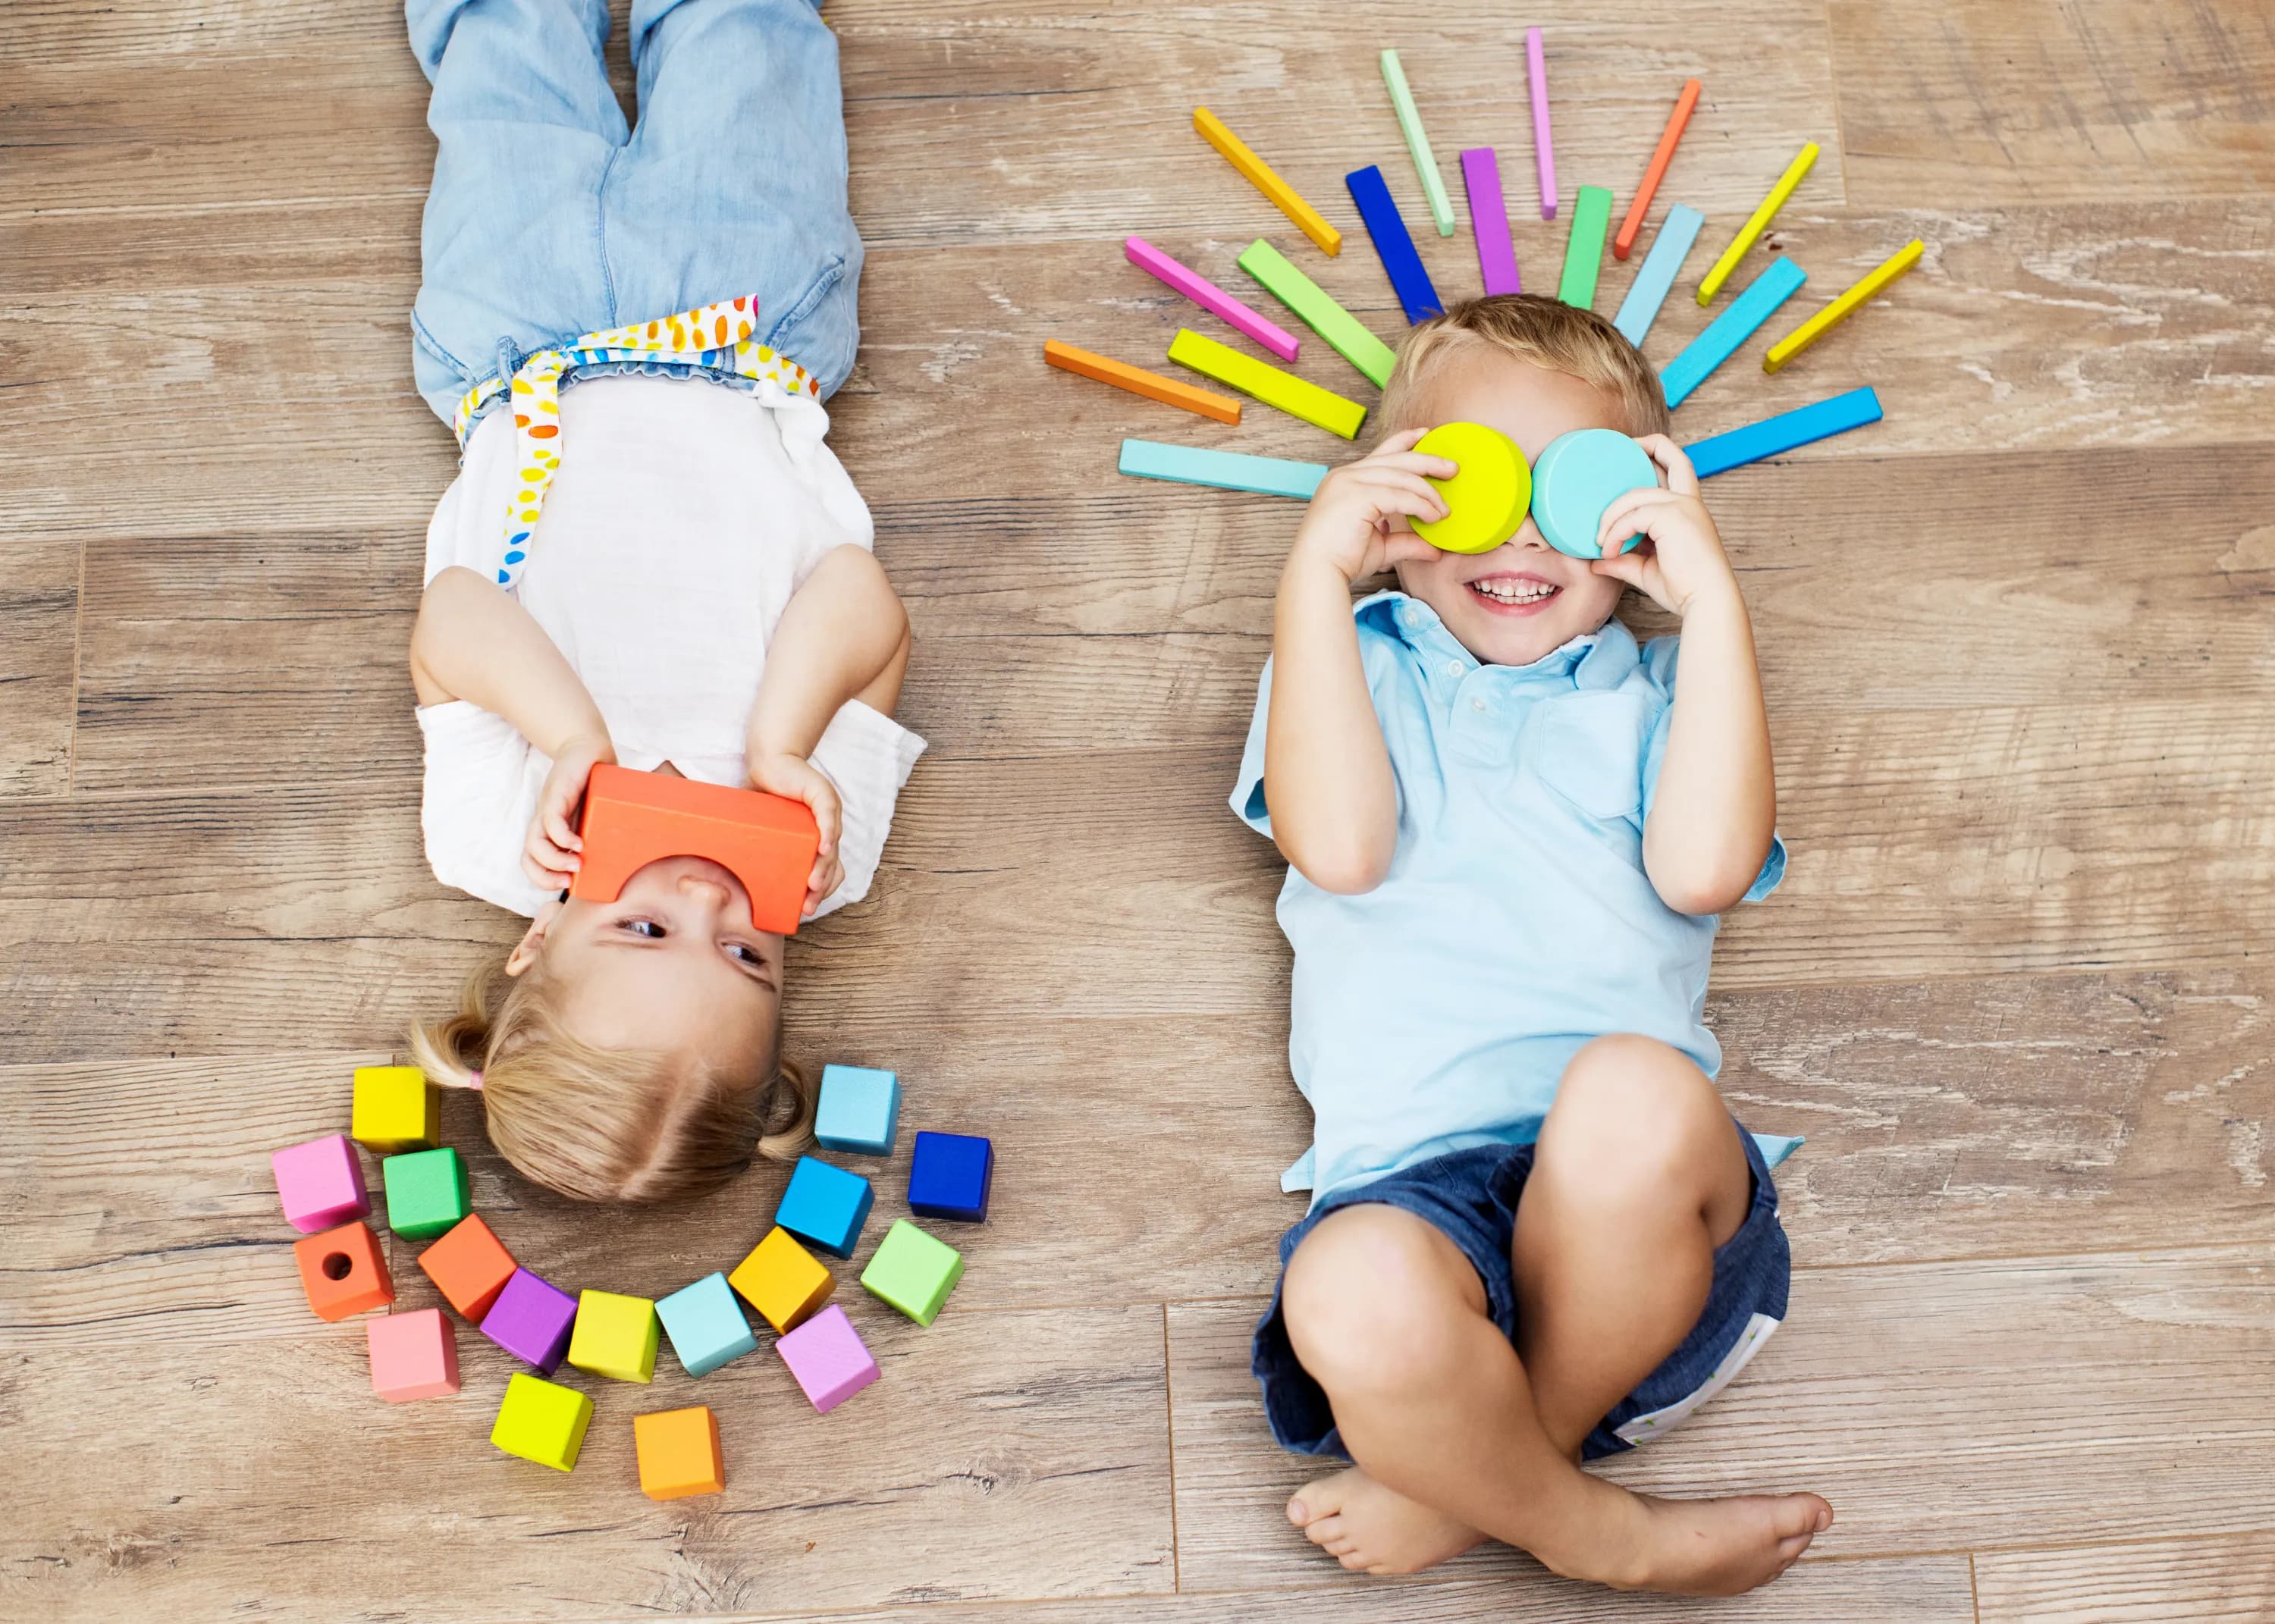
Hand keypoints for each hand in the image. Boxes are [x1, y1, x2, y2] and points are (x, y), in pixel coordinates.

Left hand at [523, 730, 613, 888]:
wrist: (587, 749)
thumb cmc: (595, 785)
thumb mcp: (597, 816)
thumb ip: (603, 834)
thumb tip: (627, 859)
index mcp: (552, 832)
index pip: (533, 862)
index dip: (543, 879)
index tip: (568, 883)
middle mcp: (545, 823)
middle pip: (529, 858)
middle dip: (545, 877)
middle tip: (570, 879)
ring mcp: (549, 809)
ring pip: (534, 844)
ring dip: (554, 861)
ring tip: (578, 863)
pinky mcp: (556, 795)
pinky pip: (551, 821)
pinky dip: (562, 838)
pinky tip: (580, 843)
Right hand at [748, 751, 844, 918]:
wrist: (768, 761)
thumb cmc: (763, 797)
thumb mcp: (762, 830)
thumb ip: (753, 848)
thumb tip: (722, 876)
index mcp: (815, 841)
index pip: (827, 872)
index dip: (820, 891)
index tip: (805, 909)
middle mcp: (826, 829)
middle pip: (831, 865)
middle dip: (821, 888)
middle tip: (808, 907)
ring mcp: (827, 813)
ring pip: (831, 846)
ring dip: (823, 867)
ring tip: (812, 885)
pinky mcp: (822, 795)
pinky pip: (828, 818)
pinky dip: (828, 833)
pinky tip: (823, 849)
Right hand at [1289, 428, 1457, 583]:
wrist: (1317, 572)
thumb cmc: (1341, 560)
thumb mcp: (1381, 545)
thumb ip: (1406, 541)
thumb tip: (1435, 550)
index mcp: (1346, 480)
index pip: (1380, 453)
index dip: (1404, 441)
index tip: (1425, 434)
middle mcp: (1346, 475)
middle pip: (1396, 459)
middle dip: (1428, 461)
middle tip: (1453, 468)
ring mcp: (1350, 482)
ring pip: (1402, 477)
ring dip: (1428, 492)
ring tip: (1444, 510)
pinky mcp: (1358, 495)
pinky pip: (1400, 495)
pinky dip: (1421, 505)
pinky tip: (1433, 518)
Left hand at [1589, 435, 1742, 617]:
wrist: (1706, 602)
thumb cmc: (1684, 589)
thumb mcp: (1646, 571)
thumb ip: (1624, 561)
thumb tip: (1596, 562)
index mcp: (1688, 509)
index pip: (1677, 466)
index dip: (1656, 451)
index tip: (1630, 451)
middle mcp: (1689, 502)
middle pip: (1670, 455)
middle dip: (1642, 446)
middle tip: (1610, 464)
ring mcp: (1683, 506)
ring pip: (1635, 495)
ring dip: (1611, 517)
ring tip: (1602, 543)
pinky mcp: (1673, 517)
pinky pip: (1632, 517)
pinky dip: (1616, 533)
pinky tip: (1609, 551)